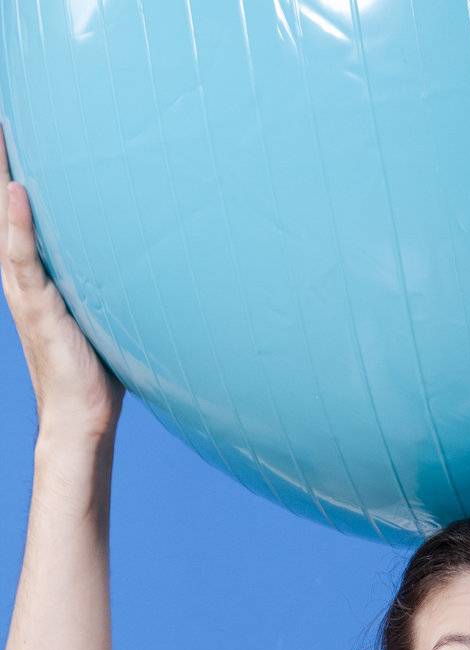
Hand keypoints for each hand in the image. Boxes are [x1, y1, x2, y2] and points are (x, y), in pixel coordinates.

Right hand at [1, 123, 124, 441]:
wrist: (83, 417)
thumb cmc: (100, 370)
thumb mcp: (109, 312)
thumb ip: (116, 279)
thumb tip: (153, 256)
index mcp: (39, 271)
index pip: (27, 209)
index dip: (22, 168)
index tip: (23, 124)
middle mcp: (24, 273)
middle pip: (9, 202)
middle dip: (4, 158)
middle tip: (5, 111)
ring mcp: (26, 288)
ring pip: (7, 220)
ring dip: (1, 174)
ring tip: (1, 131)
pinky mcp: (37, 307)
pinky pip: (23, 256)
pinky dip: (19, 224)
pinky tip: (17, 190)